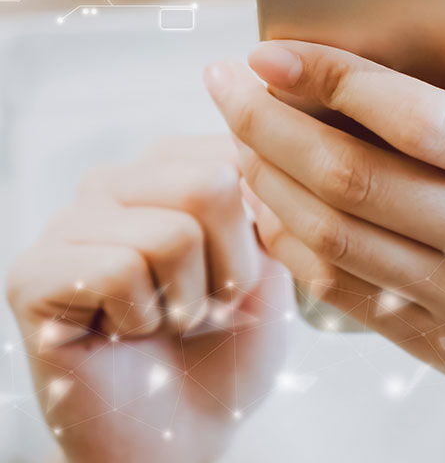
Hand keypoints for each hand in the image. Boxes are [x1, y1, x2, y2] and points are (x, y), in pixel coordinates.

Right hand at [6, 136, 290, 462]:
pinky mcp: (32, 272)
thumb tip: (259, 147)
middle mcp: (116, 179)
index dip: (265, 232)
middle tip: (204, 305)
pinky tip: (123, 333)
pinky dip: (143, 319)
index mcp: (174, 164)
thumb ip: (271, 197)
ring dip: (188, 301)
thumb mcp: (277, 261)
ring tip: (163, 320)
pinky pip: (120, 270)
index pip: (241, 152)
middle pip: (209, 184)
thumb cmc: (232, 345)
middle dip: (230, 267)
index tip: (245, 274)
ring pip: (172, 232)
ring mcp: (69, 222)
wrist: (185, 433)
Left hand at [206, 0, 444, 459]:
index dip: (335, 78)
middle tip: (228, 84)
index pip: (422, 119)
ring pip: (334, 236)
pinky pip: (343, 293)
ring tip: (239, 137)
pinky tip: (273, 205)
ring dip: (268, 179)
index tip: (275, 50)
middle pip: (355, 177)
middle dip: (269, 122)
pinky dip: (292, 245)